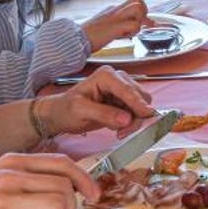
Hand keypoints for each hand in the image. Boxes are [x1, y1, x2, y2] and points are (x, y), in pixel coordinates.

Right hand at [0, 152, 97, 208]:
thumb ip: (25, 176)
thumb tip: (65, 183)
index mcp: (10, 162)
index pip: (63, 163)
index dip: (85, 179)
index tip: (93, 194)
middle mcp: (8, 176)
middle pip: (65, 187)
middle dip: (69, 207)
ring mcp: (3, 200)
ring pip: (57, 206)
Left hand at [35, 67, 153, 137]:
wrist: (60, 115)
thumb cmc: (66, 109)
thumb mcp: (80, 111)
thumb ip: (104, 114)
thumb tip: (127, 119)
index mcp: (106, 76)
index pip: (127, 90)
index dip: (138, 103)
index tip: (146, 115)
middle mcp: (117, 79)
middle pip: (140, 97)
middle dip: (136, 115)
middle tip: (124, 132)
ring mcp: (122, 90)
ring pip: (142, 106)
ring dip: (135, 121)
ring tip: (120, 132)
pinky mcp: (124, 102)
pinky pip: (137, 113)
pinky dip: (132, 123)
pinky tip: (120, 129)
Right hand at [80, 0, 150, 47]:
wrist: (76, 38)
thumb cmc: (90, 35)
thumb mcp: (106, 26)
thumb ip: (119, 24)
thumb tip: (133, 27)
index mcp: (114, 9)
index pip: (135, 1)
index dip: (143, 12)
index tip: (144, 23)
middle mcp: (116, 10)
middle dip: (143, 13)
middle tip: (137, 25)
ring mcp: (115, 17)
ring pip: (138, 8)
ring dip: (139, 20)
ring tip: (129, 31)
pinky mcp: (115, 26)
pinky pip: (134, 25)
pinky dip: (133, 32)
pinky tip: (124, 36)